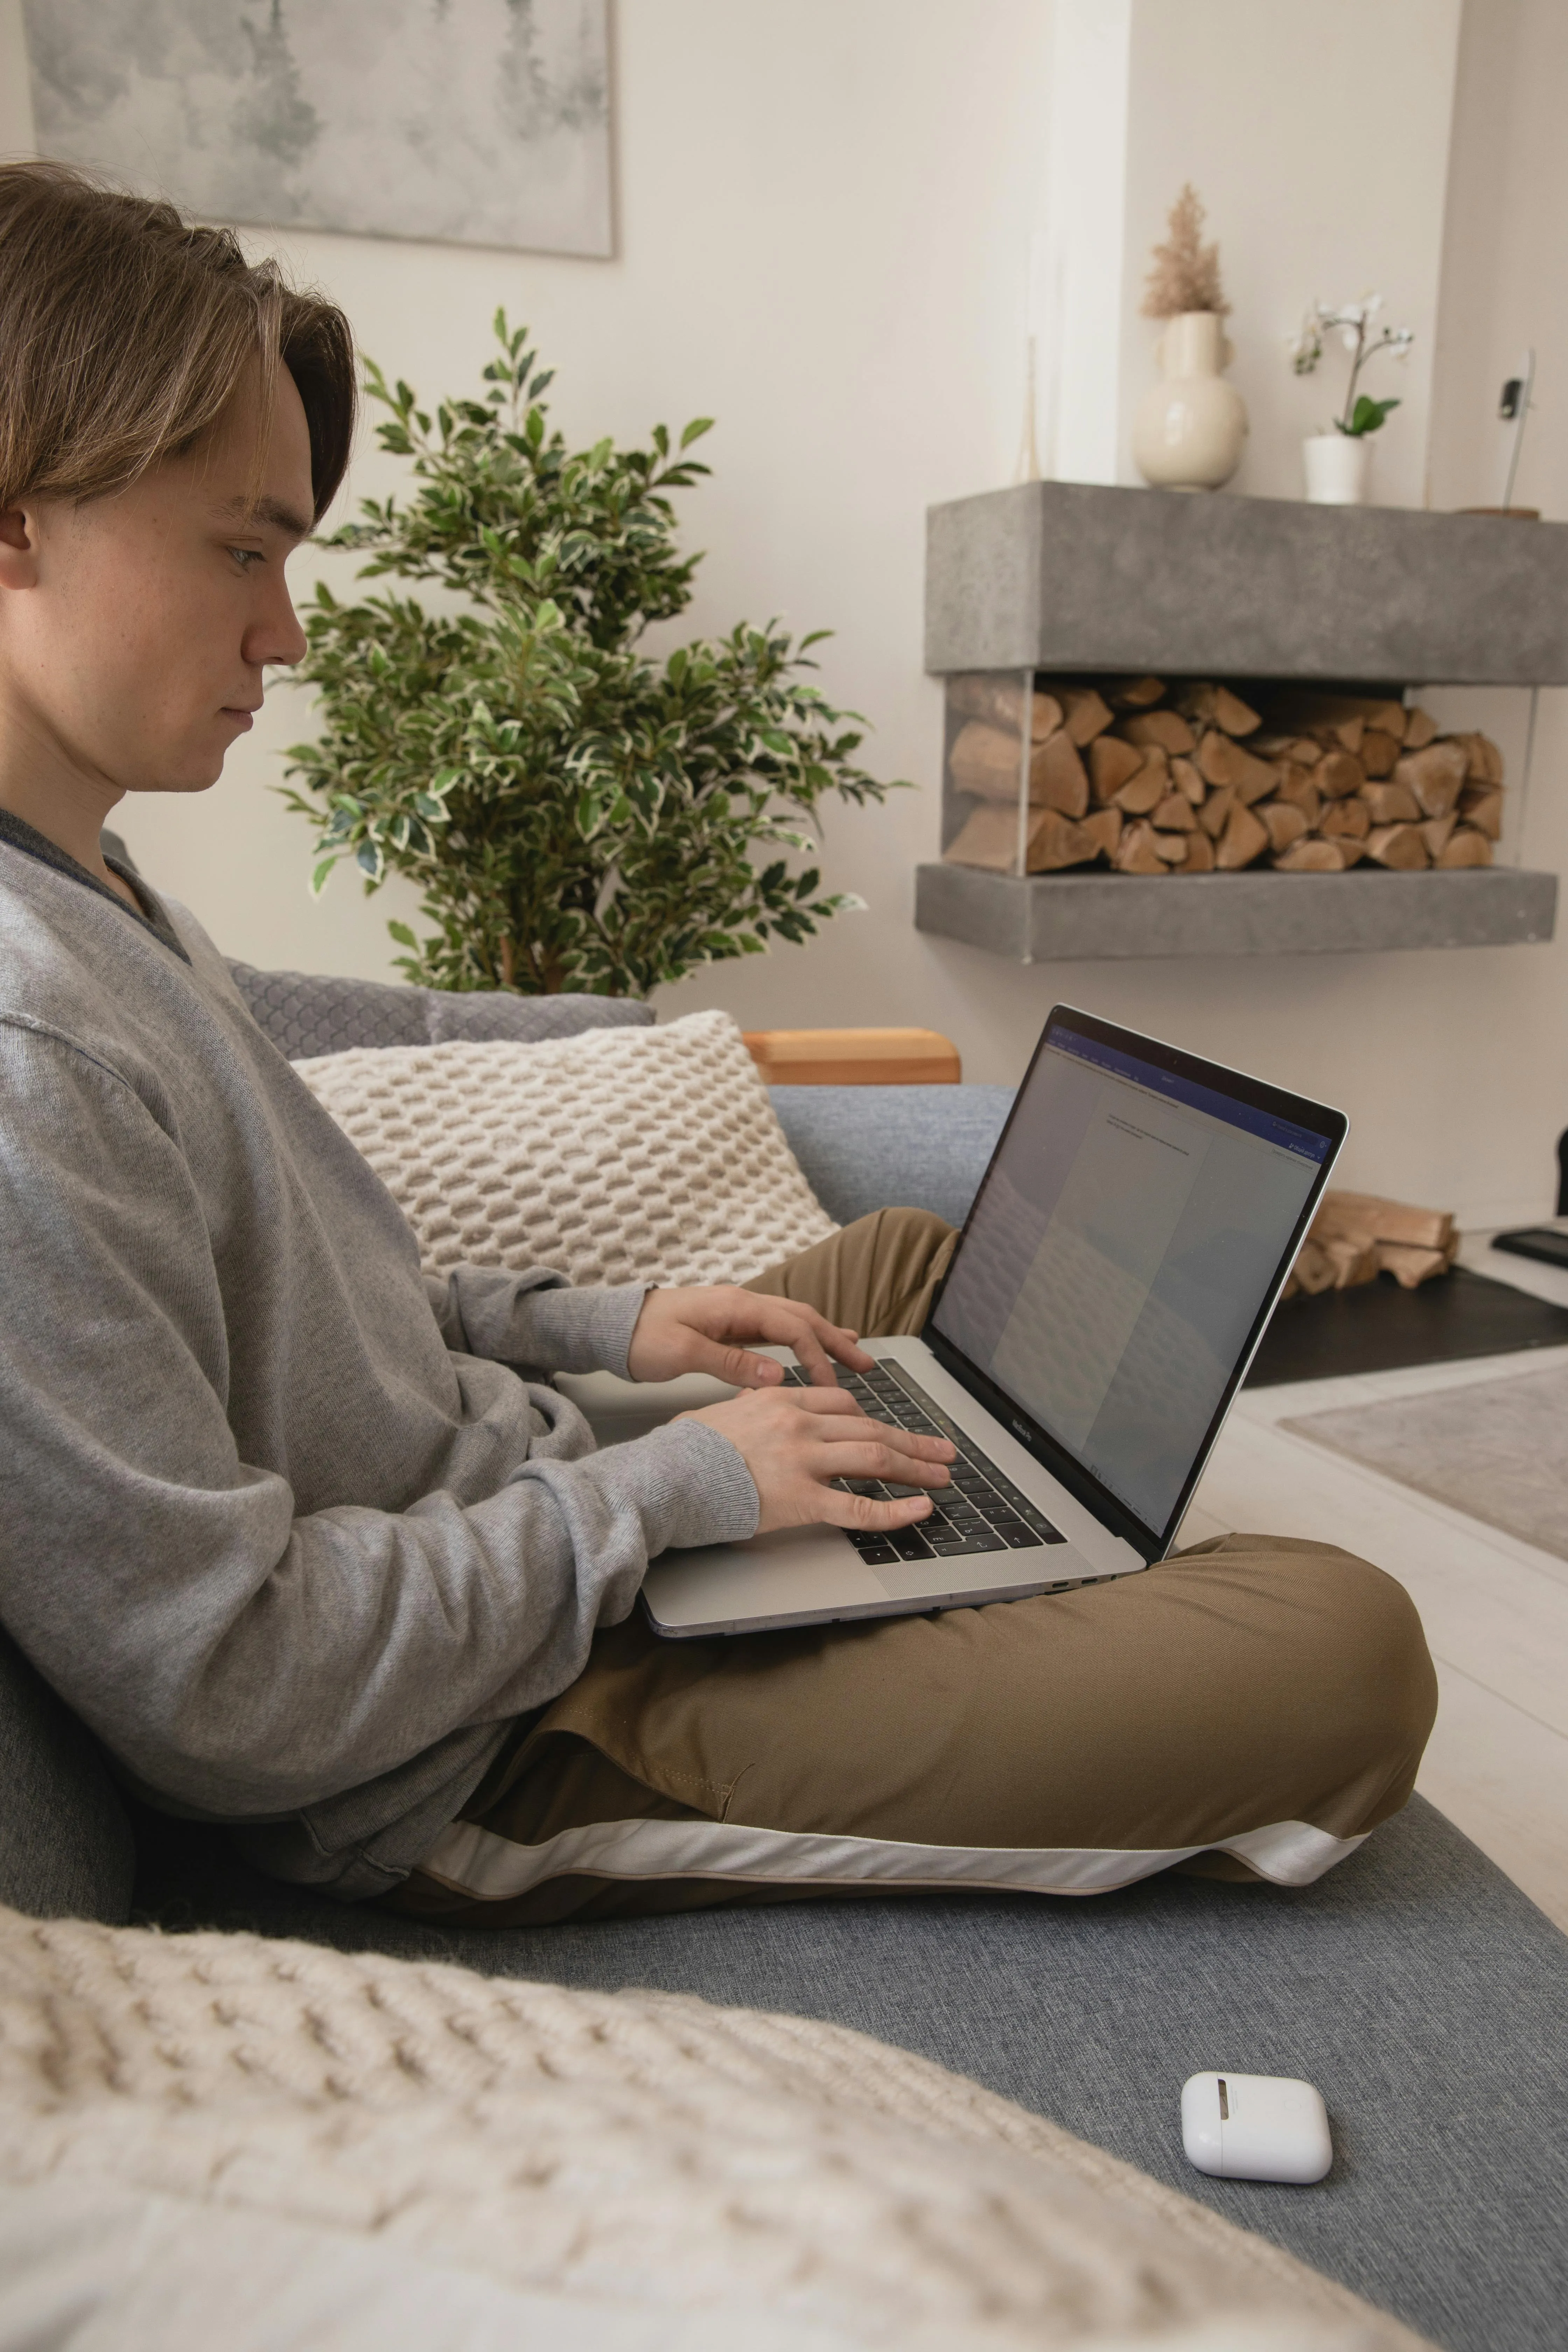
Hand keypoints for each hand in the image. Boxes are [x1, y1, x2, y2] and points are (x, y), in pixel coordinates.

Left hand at [626, 1283, 871, 1388]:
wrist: (614, 1325)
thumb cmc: (642, 1337)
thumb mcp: (684, 1354)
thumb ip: (732, 1364)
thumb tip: (778, 1378)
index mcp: (736, 1306)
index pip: (792, 1329)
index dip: (817, 1357)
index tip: (832, 1386)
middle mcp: (743, 1304)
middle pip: (803, 1319)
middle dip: (836, 1342)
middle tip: (867, 1366)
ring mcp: (738, 1313)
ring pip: (794, 1322)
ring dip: (825, 1338)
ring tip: (855, 1355)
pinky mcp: (731, 1325)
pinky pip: (776, 1330)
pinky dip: (802, 1339)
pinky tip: (814, 1348)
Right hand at [681, 1384, 953, 1536]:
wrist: (667, 1475)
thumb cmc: (686, 1449)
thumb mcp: (722, 1412)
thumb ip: (749, 1405)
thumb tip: (754, 1399)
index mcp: (781, 1400)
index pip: (843, 1404)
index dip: (876, 1419)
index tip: (894, 1432)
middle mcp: (799, 1424)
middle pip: (871, 1428)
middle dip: (913, 1442)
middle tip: (942, 1452)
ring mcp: (803, 1461)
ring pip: (875, 1458)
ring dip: (916, 1468)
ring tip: (943, 1477)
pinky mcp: (802, 1499)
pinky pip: (859, 1506)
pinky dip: (895, 1510)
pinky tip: (920, 1510)